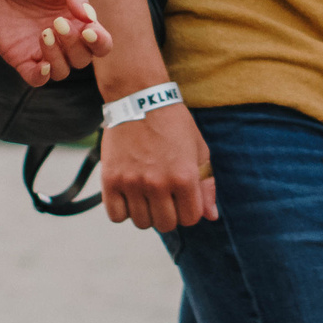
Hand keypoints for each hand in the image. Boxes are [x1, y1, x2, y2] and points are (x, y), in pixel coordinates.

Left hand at [0, 0, 112, 84]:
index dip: (100, 42)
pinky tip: (42, 65)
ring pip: (62, 71)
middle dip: (75, 44)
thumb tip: (91, 18)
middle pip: (82, 58)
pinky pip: (36, 78)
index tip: (89, 30)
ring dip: (59, 57)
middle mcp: (62, 38)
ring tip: (44, 33)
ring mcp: (41, 49)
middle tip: (57, 22)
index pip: (100, 43)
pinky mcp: (19, 57)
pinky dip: (42, 77)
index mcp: (76, 19)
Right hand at [100, 99, 216, 231]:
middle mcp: (159, 183)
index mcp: (185, 176)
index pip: (190, 218)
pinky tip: (128, 194)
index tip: (181, 197)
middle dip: (167, 213)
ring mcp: (133, 182)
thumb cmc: (173, 124)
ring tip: (145, 191)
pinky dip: (122, 210)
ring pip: (141, 222)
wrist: (139, 98)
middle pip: (165, 224)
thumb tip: (212, 216)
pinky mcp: (111, 179)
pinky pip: (116, 216)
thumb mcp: (198, 149)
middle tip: (163, 194)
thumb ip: (207, 184)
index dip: (188, 210)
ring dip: (145, 212)